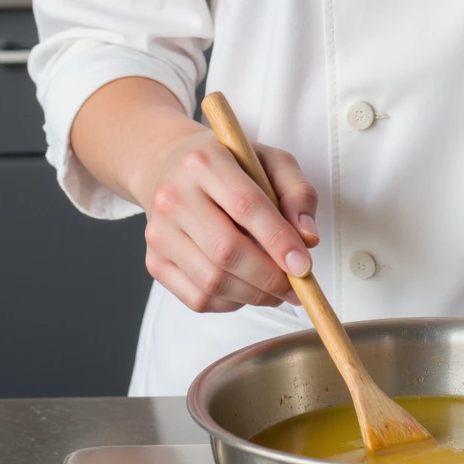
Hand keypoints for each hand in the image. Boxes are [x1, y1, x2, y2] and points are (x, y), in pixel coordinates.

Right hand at [138, 125, 319, 314]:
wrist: (172, 167)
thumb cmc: (230, 165)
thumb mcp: (271, 160)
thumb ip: (298, 193)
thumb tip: (308, 239)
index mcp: (205, 161)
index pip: (245, 205)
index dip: (278, 240)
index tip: (304, 265)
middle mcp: (174, 195)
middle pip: (226, 250)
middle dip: (269, 277)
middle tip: (296, 286)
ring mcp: (159, 232)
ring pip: (212, 281)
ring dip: (253, 295)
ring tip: (276, 290)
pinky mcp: (154, 261)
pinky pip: (197, 298)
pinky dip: (230, 303)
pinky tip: (247, 289)